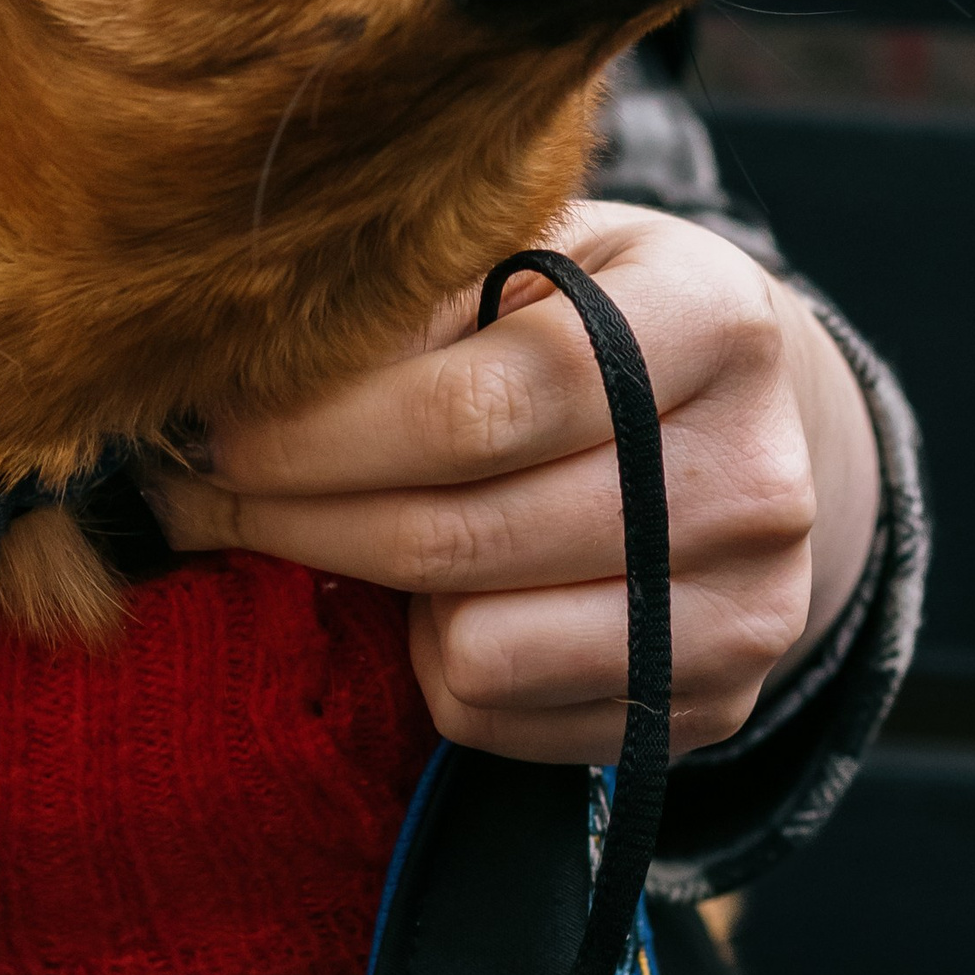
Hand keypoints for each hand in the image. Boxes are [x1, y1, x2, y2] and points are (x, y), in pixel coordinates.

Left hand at [151, 203, 881, 762]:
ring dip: (377, 597)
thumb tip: (230, 392)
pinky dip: (437, 665)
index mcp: (715, 320)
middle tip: (213, 489)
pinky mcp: (719, 703)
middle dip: (301, 517)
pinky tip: (435, 598)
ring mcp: (754, 605)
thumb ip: (412, 305)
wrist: (748, 420)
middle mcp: (761, 473)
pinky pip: (502, 722)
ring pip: (478, 651)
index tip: (219, 431)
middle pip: (465, 537)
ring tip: (347, 531)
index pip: (485, 406)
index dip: (324, 432)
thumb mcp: (527, 252)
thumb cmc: (599, 315)